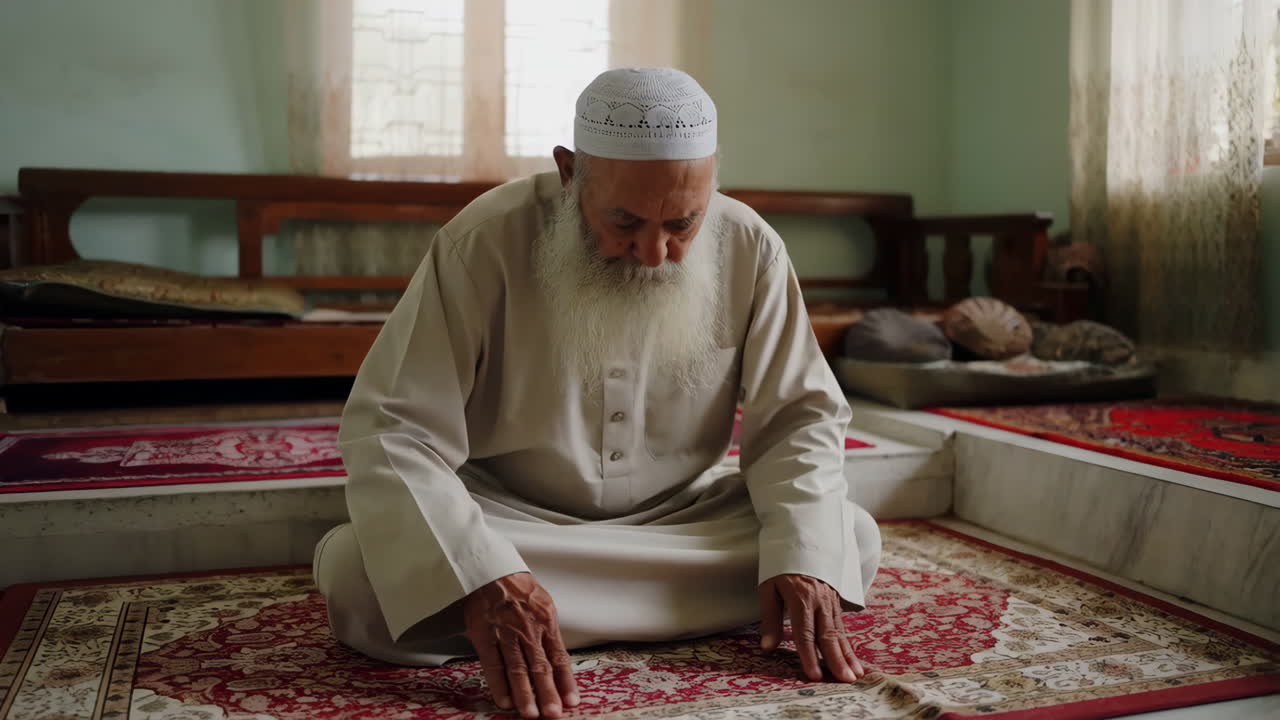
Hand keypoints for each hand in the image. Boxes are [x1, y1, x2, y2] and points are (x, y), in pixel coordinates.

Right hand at [463, 572, 579, 718]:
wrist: (492, 570)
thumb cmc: (519, 588)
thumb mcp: (543, 605)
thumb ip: (548, 632)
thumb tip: (556, 659)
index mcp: (546, 622)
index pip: (559, 657)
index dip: (566, 681)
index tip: (571, 701)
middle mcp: (528, 630)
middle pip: (540, 667)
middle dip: (548, 693)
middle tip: (553, 714)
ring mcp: (506, 634)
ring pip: (518, 669)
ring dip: (525, 694)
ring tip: (531, 714)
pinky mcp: (485, 636)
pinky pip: (493, 664)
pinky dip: (499, 684)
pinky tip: (505, 700)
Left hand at [758, 574, 866, 682]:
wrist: (803, 540)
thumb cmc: (781, 566)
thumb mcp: (768, 588)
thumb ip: (770, 619)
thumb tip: (767, 648)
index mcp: (801, 598)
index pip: (805, 633)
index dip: (808, 655)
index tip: (814, 675)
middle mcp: (820, 602)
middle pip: (828, 635)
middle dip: (837, 660)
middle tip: (845, 681)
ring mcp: (831, 602)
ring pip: (840, 633)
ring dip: (848, 656)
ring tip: (855, 676)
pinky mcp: (836, 603)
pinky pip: (843, 627)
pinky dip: (849, 646)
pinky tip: (855, 661)